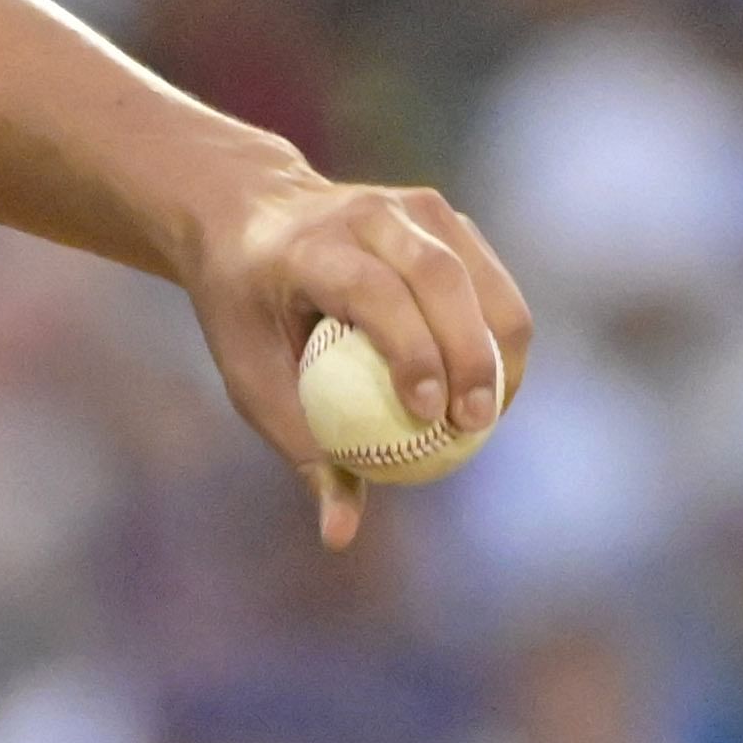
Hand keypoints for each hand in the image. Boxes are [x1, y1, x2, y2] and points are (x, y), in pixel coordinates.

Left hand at [179, 171, 532, 549]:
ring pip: (479, 277)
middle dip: (470, 355)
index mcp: (310, 246)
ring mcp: (412, 206)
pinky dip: (498, 332)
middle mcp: (367, 215)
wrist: (249, 215)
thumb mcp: (248, 376)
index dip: (411, 350)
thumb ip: (301, 448)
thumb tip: (340, 535)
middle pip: (440, 279)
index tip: (427, 413)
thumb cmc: (244, 311)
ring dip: (498, 349)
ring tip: (491, 414)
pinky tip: (492, 387)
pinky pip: (489, 278)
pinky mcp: (443, 216)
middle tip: (474, 426)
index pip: (373, 292)